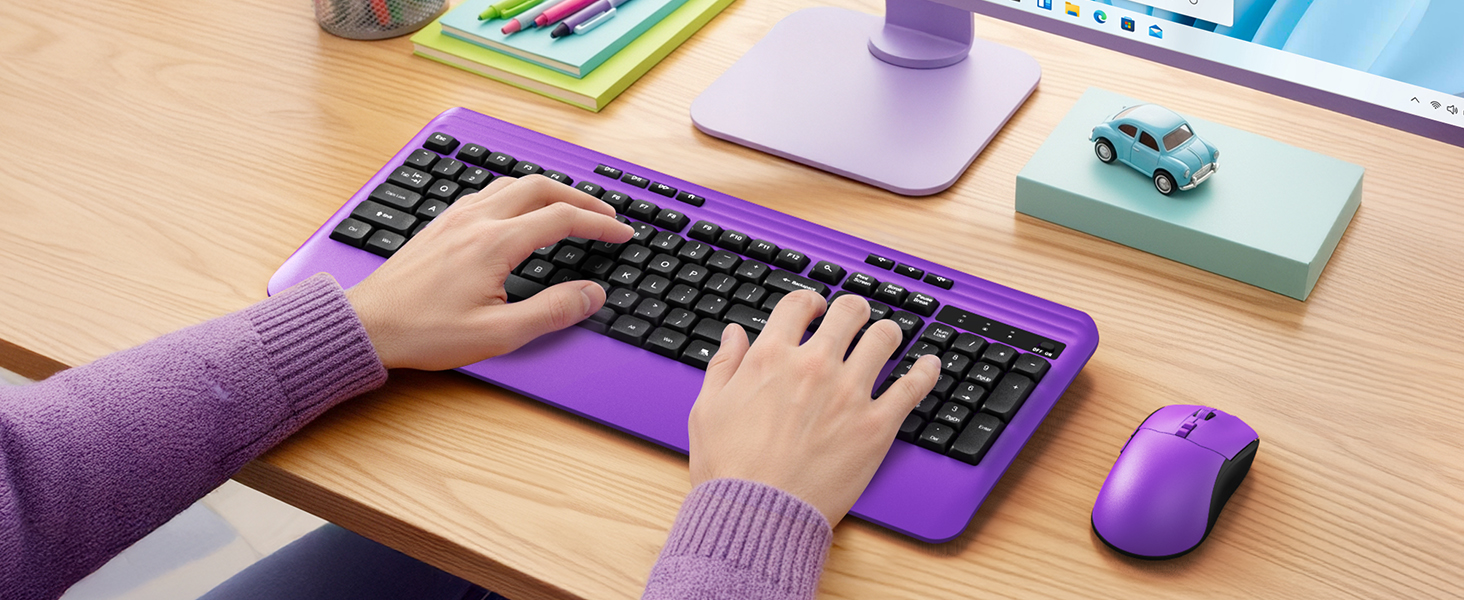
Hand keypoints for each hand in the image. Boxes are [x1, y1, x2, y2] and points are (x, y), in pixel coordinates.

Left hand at [345, 175, 633, 370]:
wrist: (369, 325)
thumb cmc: (425, 332)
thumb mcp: (498, 333)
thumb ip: (551, 312)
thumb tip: (591, 294)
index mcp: (495, 243)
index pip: (562, 219)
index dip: (600, 224)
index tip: (622, 233)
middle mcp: (476, 220)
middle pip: (541, 188)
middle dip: (581, 198)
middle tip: (606, 215)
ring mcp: (456, 217)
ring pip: (513, 184)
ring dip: (550, 191)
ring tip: (571, 208)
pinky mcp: (441, 224)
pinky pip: (489, 192)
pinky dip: (519, 194)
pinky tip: (520, 210)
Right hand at [687, 291, 940, 525]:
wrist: (757, 515)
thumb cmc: (729, 470)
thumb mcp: (708, 409)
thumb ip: (724, 366)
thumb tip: (734, 335)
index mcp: (771, 358)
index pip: (798, 305)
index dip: (810, 301)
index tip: (815, 309)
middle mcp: (814, 366)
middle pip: (848, 312)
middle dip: (852, 310)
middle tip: (854, 318)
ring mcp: (849, 393)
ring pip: (884, 338)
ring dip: (886, 332)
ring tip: (886, 337)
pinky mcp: (877, 425)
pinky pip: (913, 386)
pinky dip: (925, 370)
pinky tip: (929, 364)